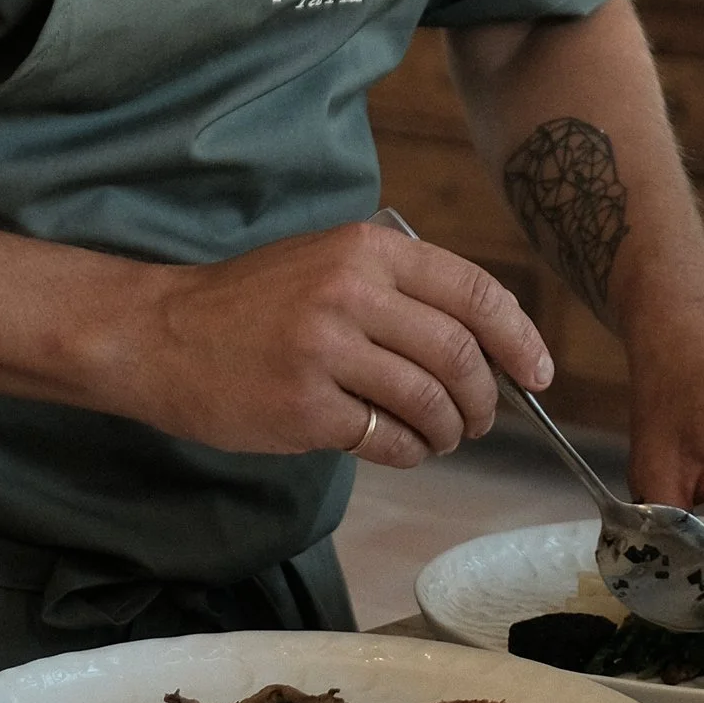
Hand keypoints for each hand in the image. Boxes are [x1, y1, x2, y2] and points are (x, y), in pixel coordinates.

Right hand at [124, 218, 552, 466]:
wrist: (163, 333)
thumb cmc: (252, 303)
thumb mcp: (327, 263)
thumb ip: (399, 290)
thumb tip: (483, 343)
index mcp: (367, 250)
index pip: (474, 292)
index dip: (520, 338)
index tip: (539, 374)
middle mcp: (351, 292)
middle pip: (459, 354)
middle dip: (485, 398)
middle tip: (479, 420)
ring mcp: (326, 349)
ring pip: (428, 401)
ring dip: (448, 432)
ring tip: (440, 438)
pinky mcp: (304, 405)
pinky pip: (386, 439)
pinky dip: (408, 452)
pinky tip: (398, 449)